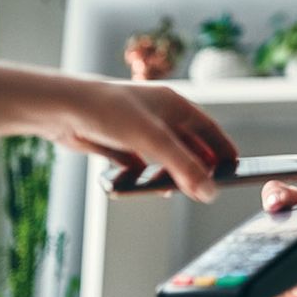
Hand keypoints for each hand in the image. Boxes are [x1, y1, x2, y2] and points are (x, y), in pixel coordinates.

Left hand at [45, 80, 236, 202]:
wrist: (62, 108)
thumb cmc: (108, 111)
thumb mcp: (153, 140)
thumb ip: (184, 167)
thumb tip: (209, 192)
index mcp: (174, 104)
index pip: (208, 128)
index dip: (221, 148)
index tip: (234, 166)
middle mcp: (158, 114)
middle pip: (187, 143)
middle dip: (196, 165)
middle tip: (206, 186)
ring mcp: (136, 127)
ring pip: (162, 154)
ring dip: (169, 172)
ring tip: (174, 190)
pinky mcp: (116, 140)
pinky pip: (137, 162)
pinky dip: (143, 175)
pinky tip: (142, 186)